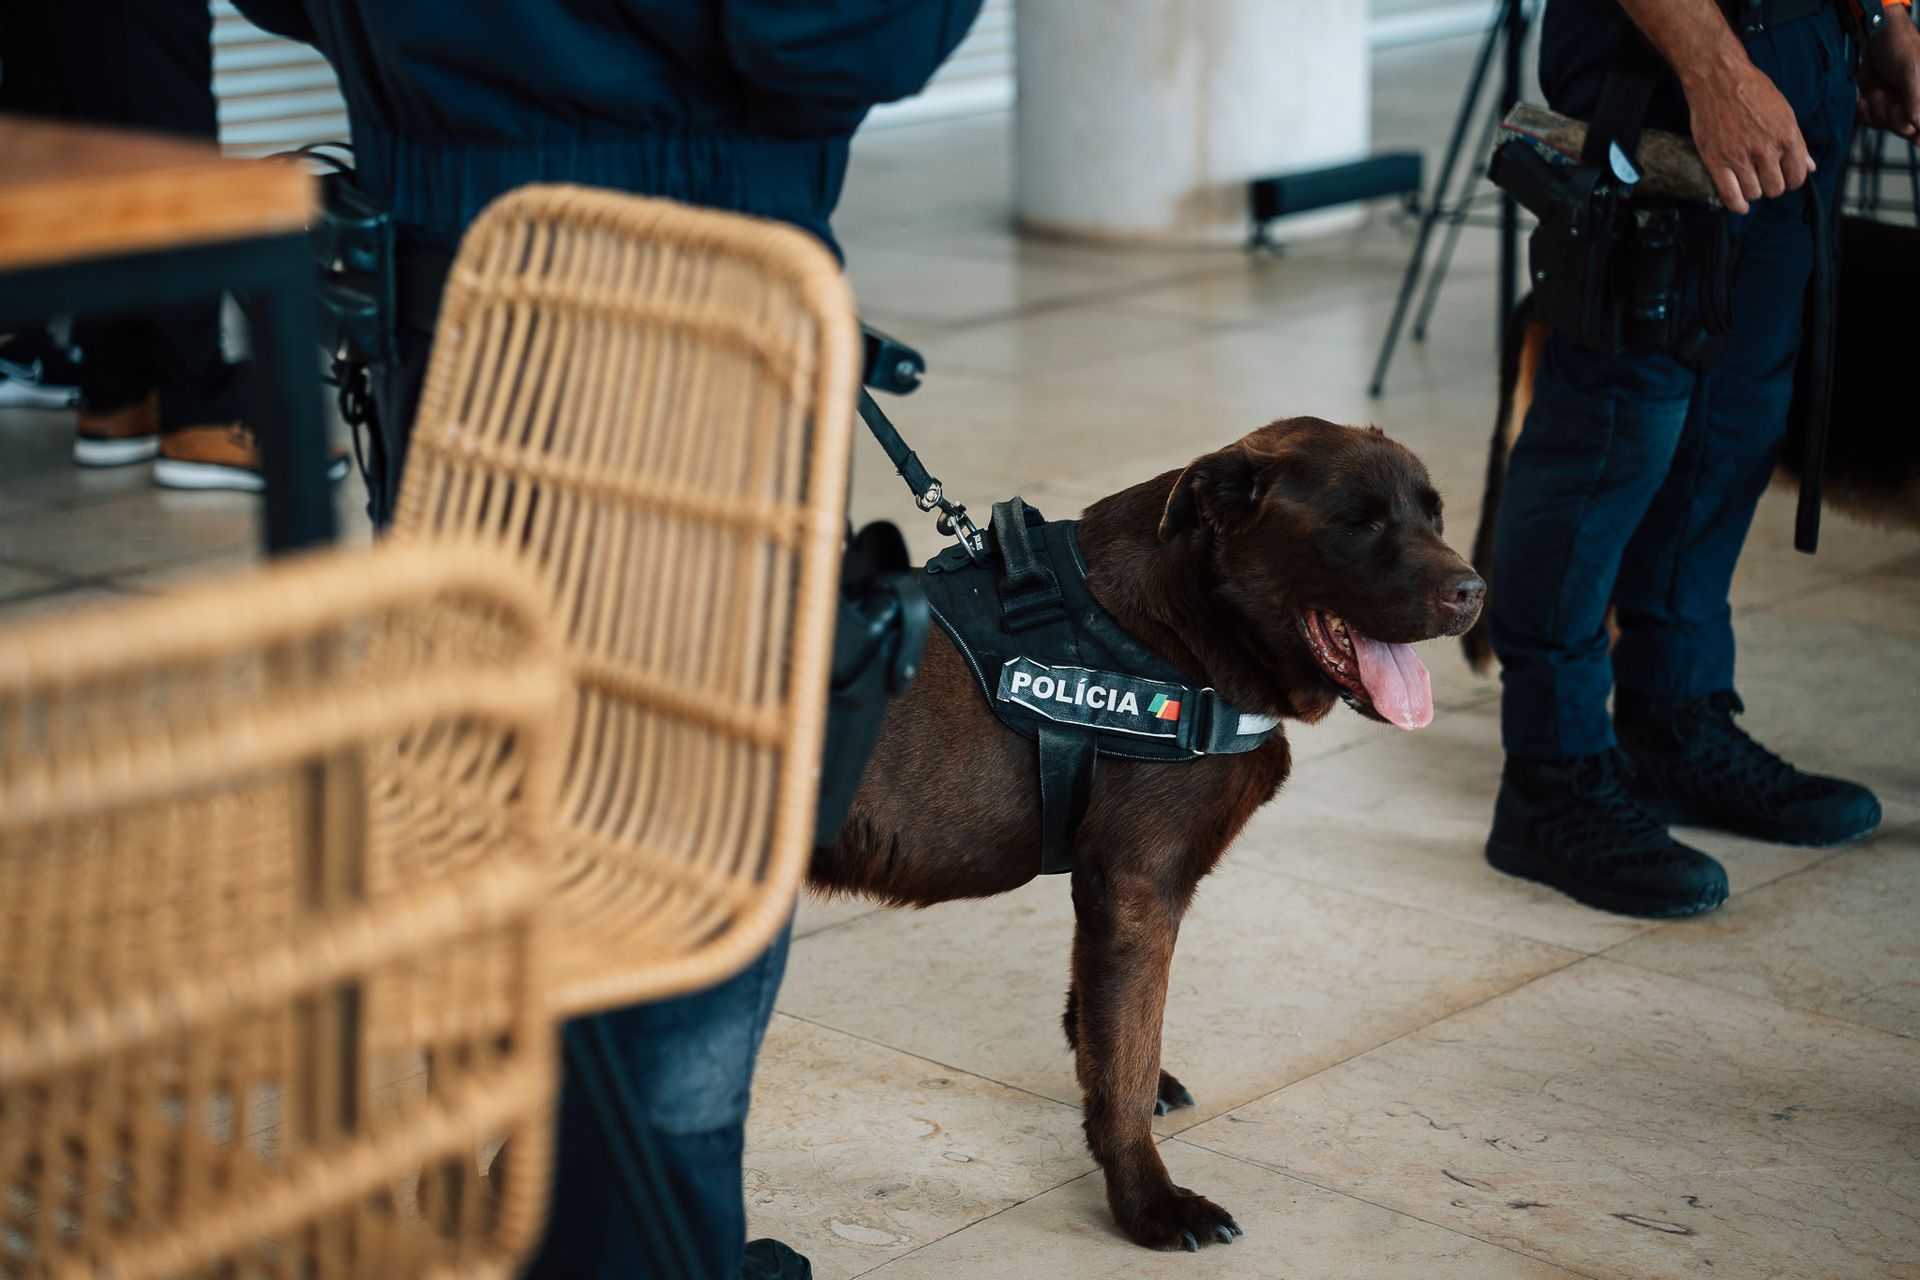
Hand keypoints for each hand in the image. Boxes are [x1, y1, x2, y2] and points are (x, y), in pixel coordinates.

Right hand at [1681, 55, 1813, 213]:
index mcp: (1788, 137)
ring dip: (1753, 192)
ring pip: (1754, 193)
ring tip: (1749, 183)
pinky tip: (1740, 206)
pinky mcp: (1717, 161)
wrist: (1719, 79)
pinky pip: (1730, 195)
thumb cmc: (1753, 90)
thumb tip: (1810, 166)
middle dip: (1772, 186)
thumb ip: (1797, 142)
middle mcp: (1766, 151)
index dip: (1792, 181)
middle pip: (1775, 189)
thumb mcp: (1784, 112)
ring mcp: (1741, 157)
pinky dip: (1737, 205)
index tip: (1784, 178)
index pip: (1797, 177)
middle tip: (1764, 178)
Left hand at [1859, 14, 1919, 138]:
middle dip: (1890, 114)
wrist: (1876, 36)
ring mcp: (1896, 103)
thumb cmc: (1900, 46)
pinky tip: (1864, 99)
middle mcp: (1915, 102)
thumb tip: (1918, 127)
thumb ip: (1916, 100)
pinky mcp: (1878, 104)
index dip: (1917, 133)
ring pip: (1885, 126)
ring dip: (1876, 110)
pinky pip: (1870, 121)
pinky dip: (1864, 112)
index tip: (1911, 135)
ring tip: (1876, 90)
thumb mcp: (1911, 71)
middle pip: (1904, 129)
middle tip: (1885, 93)